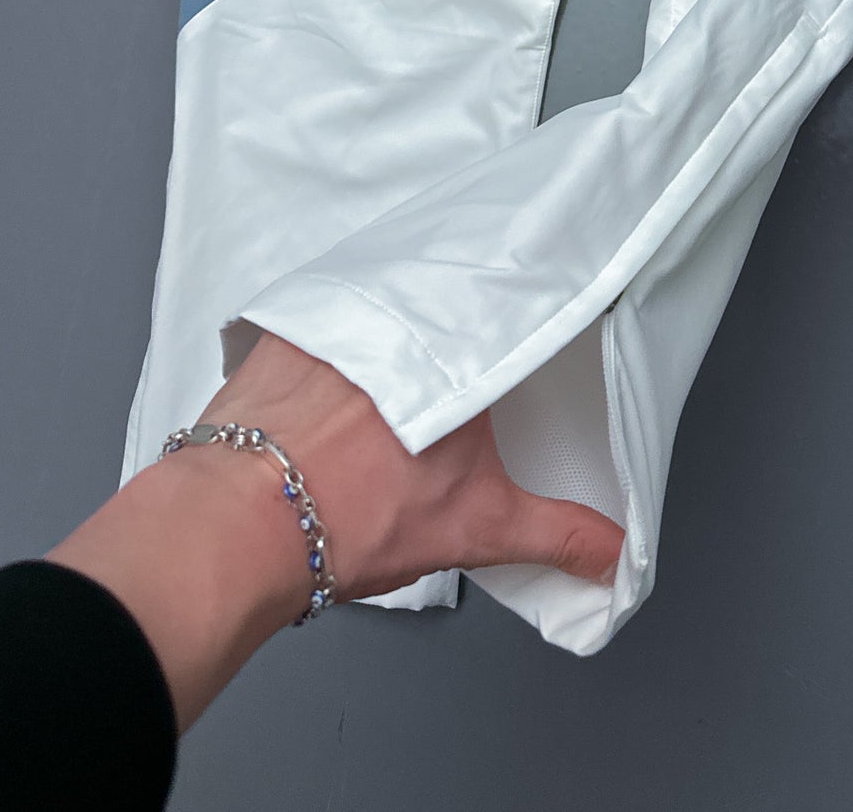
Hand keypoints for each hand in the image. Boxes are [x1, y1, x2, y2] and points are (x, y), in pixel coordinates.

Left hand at [197, 327, 624, 600]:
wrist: (240, 520)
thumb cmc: (351, 516)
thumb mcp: (475, 528)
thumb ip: (554, 533)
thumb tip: (611, 551)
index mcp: (465, 352)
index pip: (515, 313)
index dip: (528, 317)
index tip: (542, 319)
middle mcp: (407, 315)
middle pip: (454, 300)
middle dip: (466, 321)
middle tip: (472, 353)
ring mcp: (345, 316)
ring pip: (394, 302)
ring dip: (405, 321)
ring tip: (412, 360)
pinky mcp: (290, 324)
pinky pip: (335, 310)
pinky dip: (348, 329)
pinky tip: (349, 363)